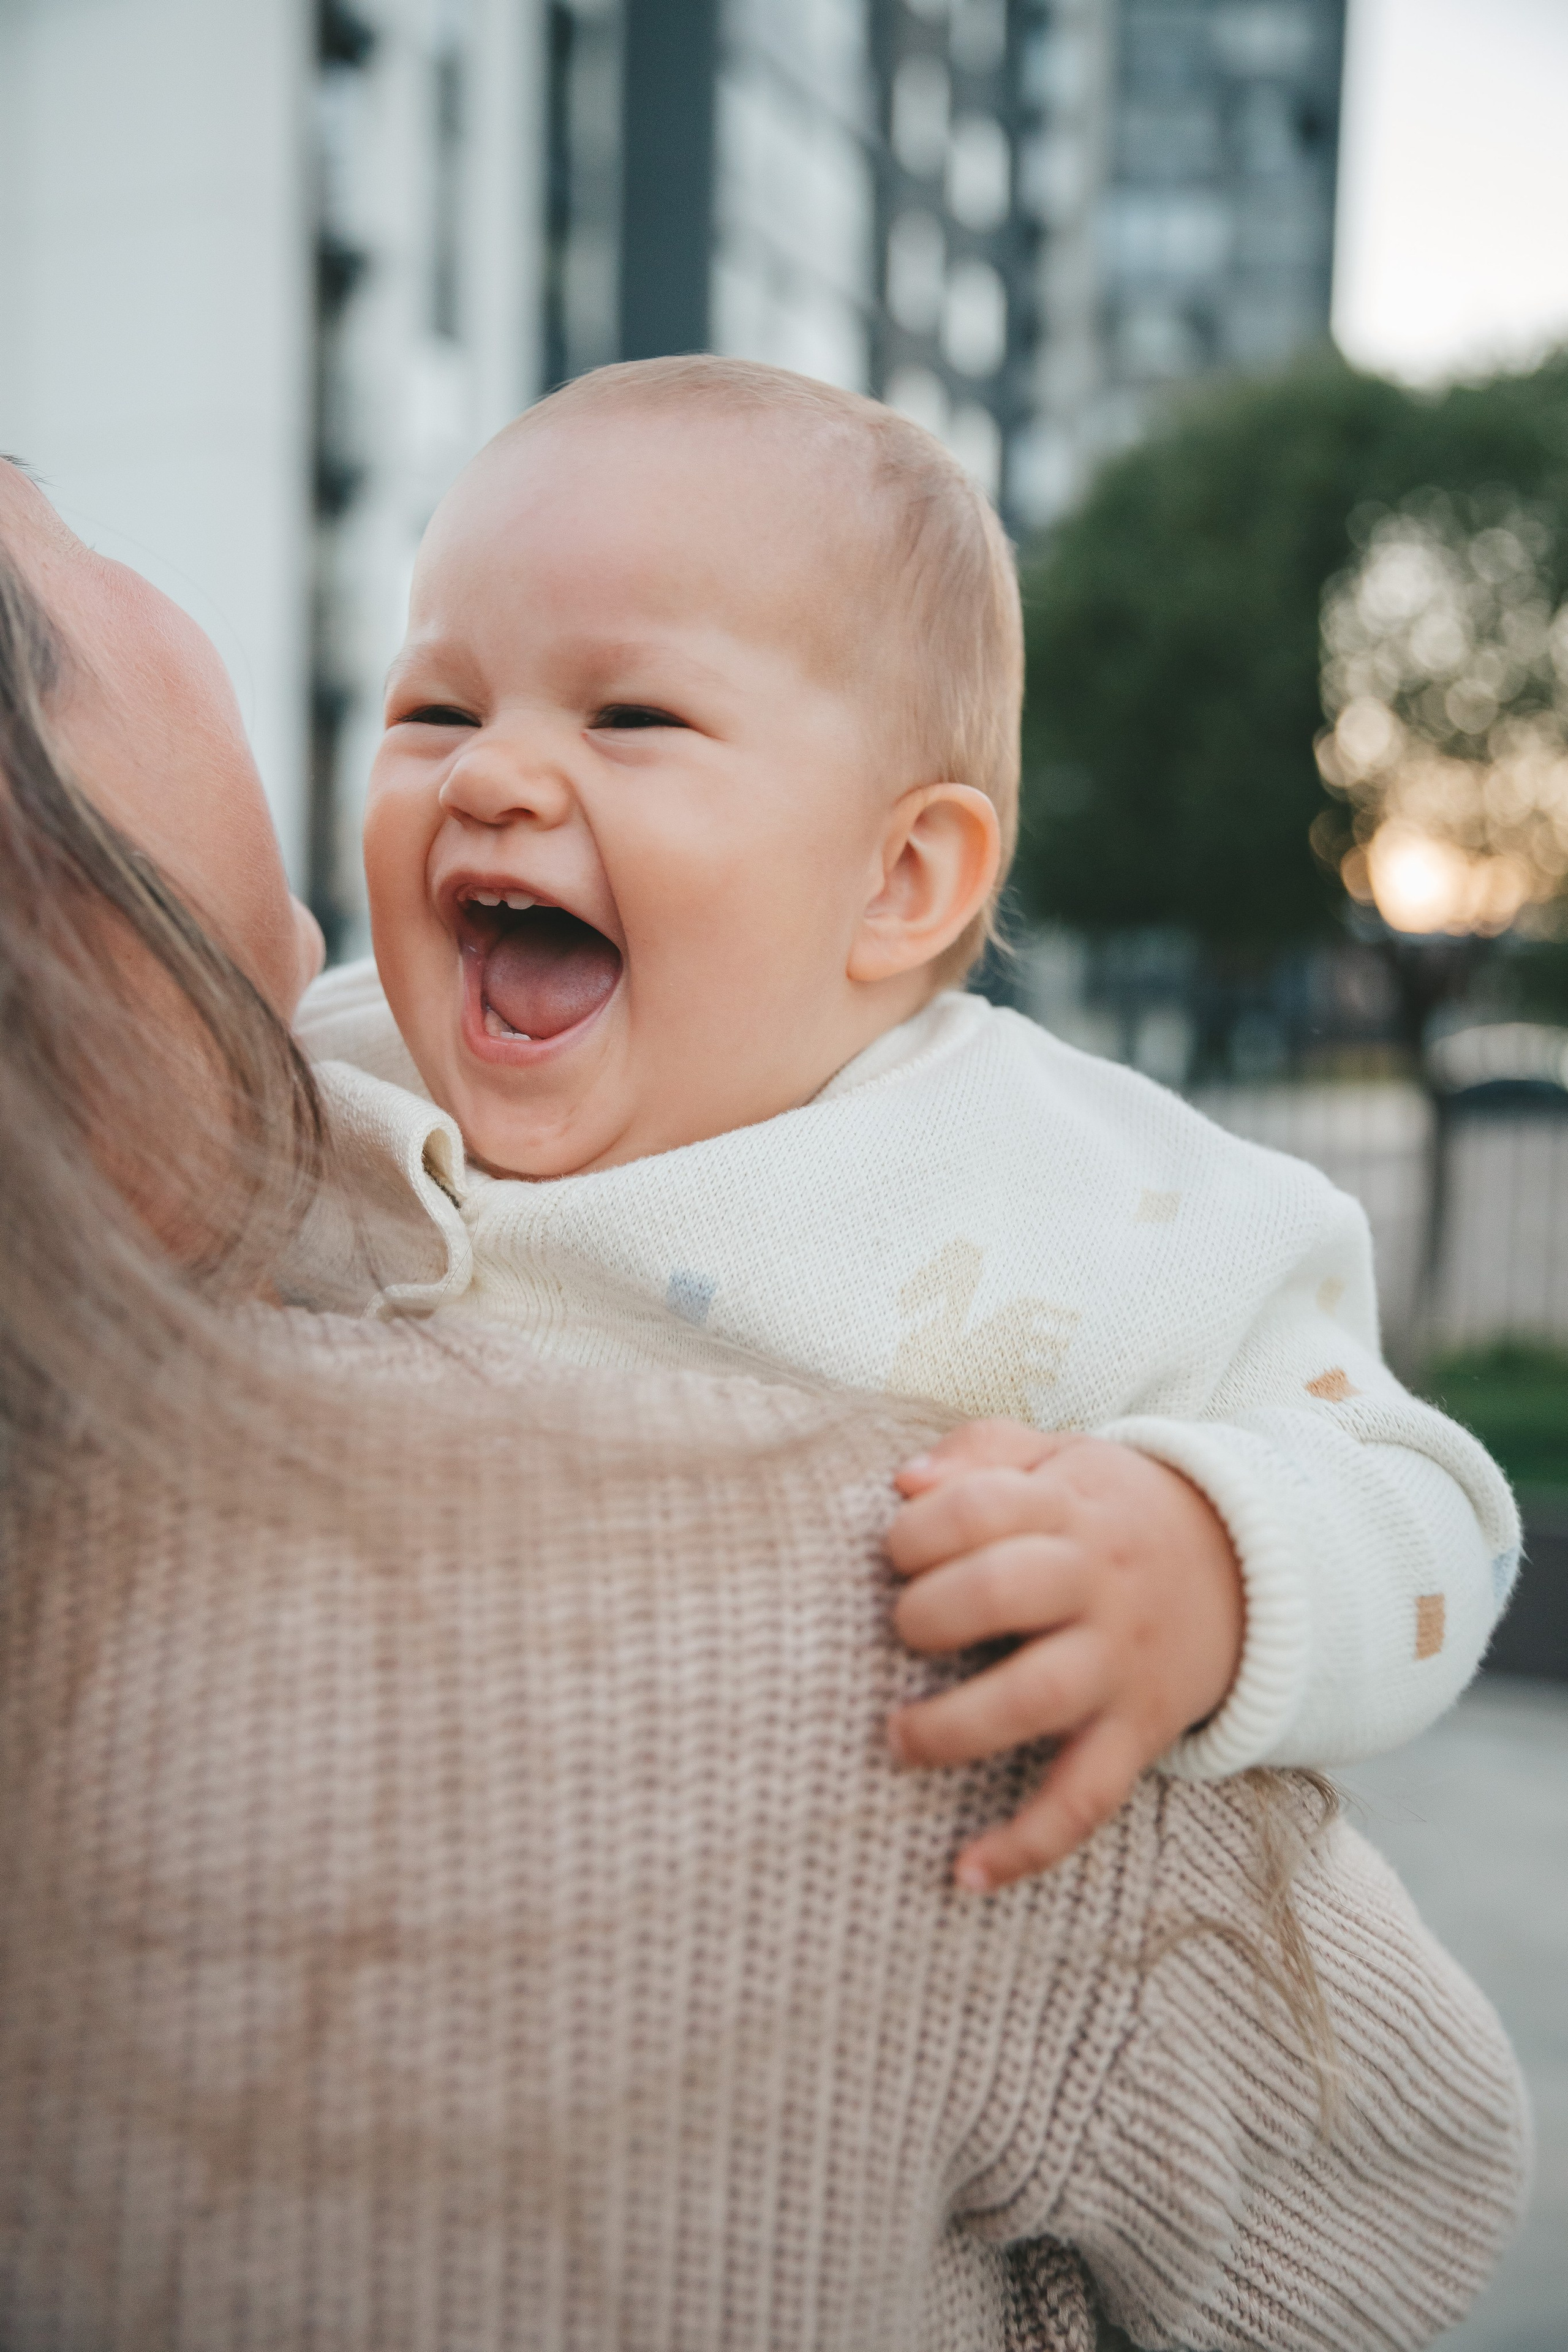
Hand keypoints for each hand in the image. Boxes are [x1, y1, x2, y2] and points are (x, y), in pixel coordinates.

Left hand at [885, 1420, 1243, 1890]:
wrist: (1250, 1567)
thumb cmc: (1113, 1511)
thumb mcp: (1060, 1456)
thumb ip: (981, 1452)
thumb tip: (904, 1482)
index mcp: (1068, 1508)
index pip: (977, 1508)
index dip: (914, 1532)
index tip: (896, 1554)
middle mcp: (1096, 1584)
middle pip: (1000, 1591)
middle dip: (926, 1614)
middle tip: (901, 1630)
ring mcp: (1119, 1663)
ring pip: (1037, 1699)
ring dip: (955, 1726)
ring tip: (900, 1737)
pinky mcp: (1137, 1732)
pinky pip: (1086, 1796)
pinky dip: (1028, 1843)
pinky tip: (966, 1873)